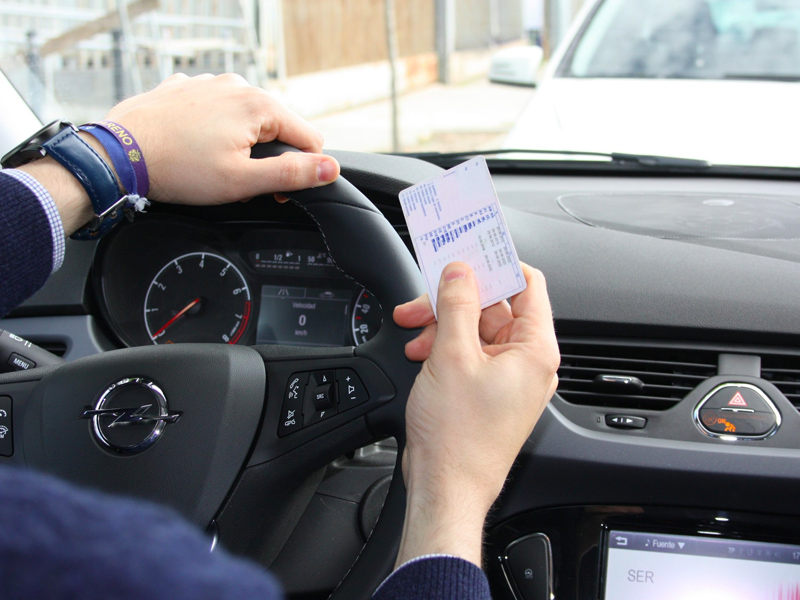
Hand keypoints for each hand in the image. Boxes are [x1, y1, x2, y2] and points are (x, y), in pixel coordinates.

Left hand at [106, 73, 339, 203]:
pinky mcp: (184, 89)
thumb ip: (292, 175)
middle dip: (267, 156)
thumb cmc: (178, 169)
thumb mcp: (243, 181)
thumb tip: (330, 168)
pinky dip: (212, 129)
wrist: (117, 155)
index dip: (300, 171)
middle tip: (239, 182)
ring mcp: (208, 83)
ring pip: (244, 118)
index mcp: (259, 105)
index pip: (308, 138)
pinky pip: (214, 110)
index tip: (274, 191)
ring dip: (239, 143)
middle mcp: (236, 85)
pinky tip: (193, 148)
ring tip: (211, 166)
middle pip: (276, 127)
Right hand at [392, 262, 558, 567]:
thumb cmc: (458, 438)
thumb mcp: (452, 355)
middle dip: (455, 300)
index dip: (497, 264)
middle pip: (494, 306)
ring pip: (476, 330)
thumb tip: (460, 270)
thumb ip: (458, 303)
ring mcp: (506, 379)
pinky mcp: (486, 392)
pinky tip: (420, 352)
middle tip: (423, 299)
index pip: (527, 284)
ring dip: (443, 324)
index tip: (469, 252)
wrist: (445, 488)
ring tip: (414, 331)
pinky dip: (444, 347)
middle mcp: (526, 363)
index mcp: (534, 350)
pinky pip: (469, 354)